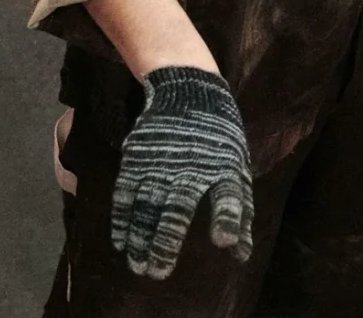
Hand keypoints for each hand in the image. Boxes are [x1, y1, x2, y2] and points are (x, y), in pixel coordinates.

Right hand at [110, 66, 254, 278]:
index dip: (227, 217)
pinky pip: (126, 192)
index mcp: (224, 167)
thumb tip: (241, 253)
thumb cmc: (219, 135)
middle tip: (158, 272)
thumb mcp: (237, 166)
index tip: (223, 242)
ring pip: (147, 206)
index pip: (229, 195)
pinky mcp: (138, 158)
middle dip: (166, 243)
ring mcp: (161, 163)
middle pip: (177, 209)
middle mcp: (191, 168)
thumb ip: (241, 210)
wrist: (189, 89)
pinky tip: (121, 240)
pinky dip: (122, 218)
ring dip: (140, 238)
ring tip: (137, 265)